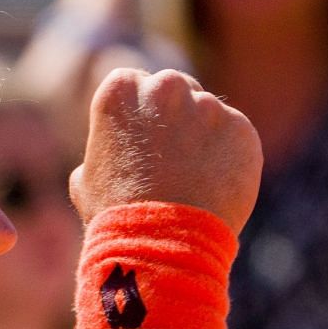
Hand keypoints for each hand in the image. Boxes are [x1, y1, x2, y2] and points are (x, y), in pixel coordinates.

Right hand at [70, 68, 260, 233]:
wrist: (161, 245)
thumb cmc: (116, 215)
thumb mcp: (86, 177)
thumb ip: (105, 147)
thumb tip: (114, 150)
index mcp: (122, 89)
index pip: (135, 84)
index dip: (139, 115)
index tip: (143, 141)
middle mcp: (166, 86)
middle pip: (174, 90)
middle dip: (174, 117)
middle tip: (172, 160)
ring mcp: (208, 106)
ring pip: (208, 114)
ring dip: (203, 138)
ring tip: (193, 182)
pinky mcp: (242, 128)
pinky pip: (236, 137)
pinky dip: (230, 157)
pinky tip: (215, 188)